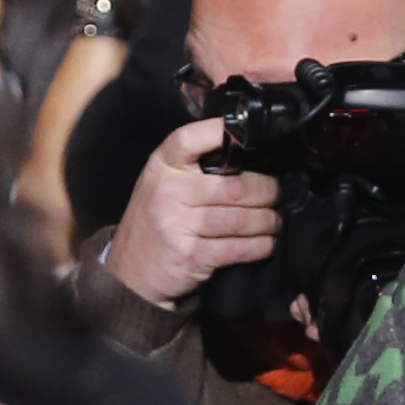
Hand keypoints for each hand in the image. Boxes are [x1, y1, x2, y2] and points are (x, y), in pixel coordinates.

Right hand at [109, 118, 279, 308]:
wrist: (129, 272)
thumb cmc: (156, 220)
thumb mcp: (163, 184)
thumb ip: (194, 168)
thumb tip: (248, 154)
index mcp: (162, 166)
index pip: (191, 139)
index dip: (222, 132)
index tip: (250, 135)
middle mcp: (169, 191)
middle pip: (235, 186)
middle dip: (266, 191)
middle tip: (275, 194)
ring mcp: (178, 223)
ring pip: (242, 218)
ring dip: (267, 221)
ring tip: (273, 221)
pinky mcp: (190, 254)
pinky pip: (239, 247)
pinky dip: (260, 246)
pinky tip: (265, 243)